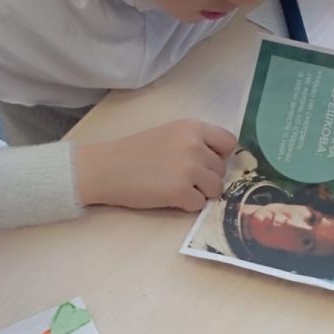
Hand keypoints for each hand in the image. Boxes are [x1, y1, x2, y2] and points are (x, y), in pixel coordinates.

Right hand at [75, 119, 237, 211]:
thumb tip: (219, 161)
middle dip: (206, 178)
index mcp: (192, 127)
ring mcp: (188, 169)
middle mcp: (194, 145)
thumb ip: (194, 142)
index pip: (229, 142)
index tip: (206, 163)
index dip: (220, 155)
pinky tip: (168, 197)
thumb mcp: (168, 134)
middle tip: (181, 178)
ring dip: (200, 192)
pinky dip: (187, 205)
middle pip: (222, 170)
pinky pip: (199, 204)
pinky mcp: (180, 192)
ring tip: (176, 188)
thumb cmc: (133, 153)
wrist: (105, 168)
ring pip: (215, 189)